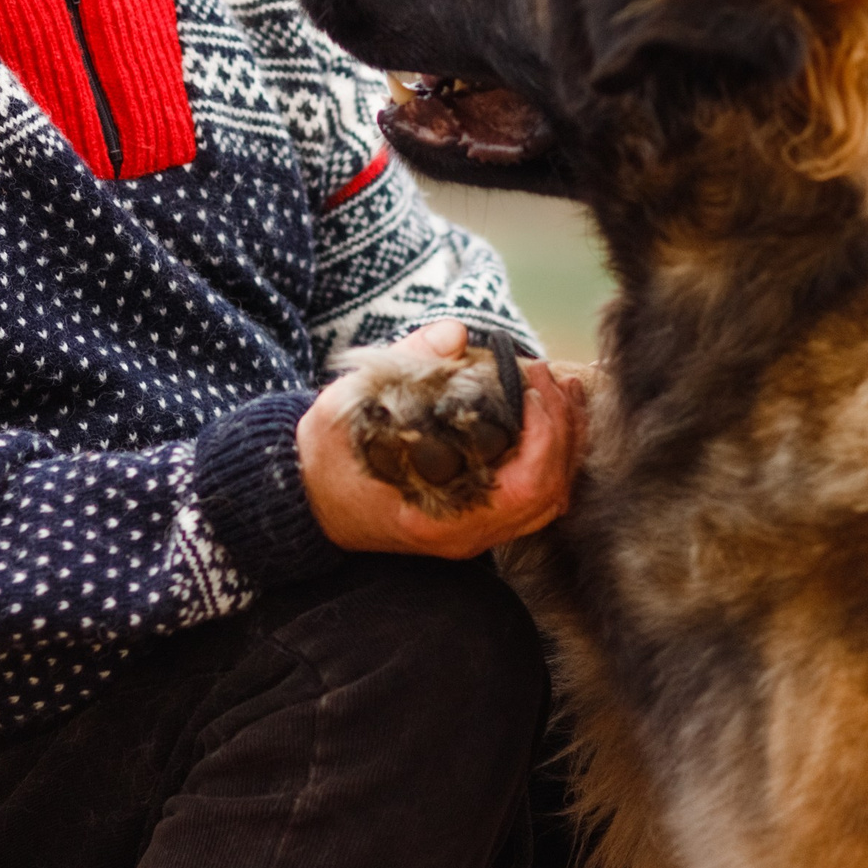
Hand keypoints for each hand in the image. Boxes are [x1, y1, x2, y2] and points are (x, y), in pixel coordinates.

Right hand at [297, 320, 591, 558]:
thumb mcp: (347, 406)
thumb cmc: (326, 457)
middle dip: (563, 432)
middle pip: (550, 496)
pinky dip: (550, 453)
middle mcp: (466, 534)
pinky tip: (547, 412)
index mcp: (438, 519)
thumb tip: (454, 333)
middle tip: (549, 377)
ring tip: (560, 388)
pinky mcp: (478, 516)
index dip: (546, 436)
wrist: (304, 496)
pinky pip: (534, 493)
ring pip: (550, 498)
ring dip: (564, 443)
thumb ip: (402, 367)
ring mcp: (475, 530)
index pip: (526, 489)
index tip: (535, 384)